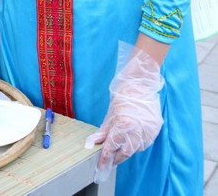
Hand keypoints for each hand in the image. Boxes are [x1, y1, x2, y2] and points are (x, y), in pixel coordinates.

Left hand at [84, 45, 163, 182]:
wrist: (141, 83)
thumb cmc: (123, 95)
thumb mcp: (110, 113)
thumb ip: (103, 131)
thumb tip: (93, 142)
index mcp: (123, 125)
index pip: (112, 147)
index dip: (106, 158)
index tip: (101, 166)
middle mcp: (137, 130)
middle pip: (126, 152)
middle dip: (116, 158)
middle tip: (109, 161)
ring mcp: (148, 131)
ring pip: (136, 149)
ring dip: (126, 151)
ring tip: (118, 149)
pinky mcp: (155, 129)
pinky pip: (144, 142)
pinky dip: (136, 144)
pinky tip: (130, 140)